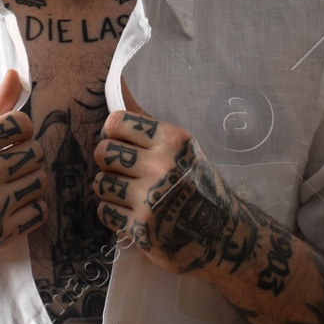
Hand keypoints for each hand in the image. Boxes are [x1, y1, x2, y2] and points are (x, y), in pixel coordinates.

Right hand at [0, 69, 47, 280]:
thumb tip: (16, 74)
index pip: (21, 123)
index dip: (21, 130)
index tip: (10, 139)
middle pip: (35, 152)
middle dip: (28, 156)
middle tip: (10, 164)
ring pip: (41, 181)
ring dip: (33, 181)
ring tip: (13, 184)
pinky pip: (39, 211)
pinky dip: (32, 208)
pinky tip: (14, 206)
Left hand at [91, 81, 260, 277]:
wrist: (223, 235)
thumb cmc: (199, 186)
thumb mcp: (184, 149)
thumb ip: (152, 129)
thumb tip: (121, 88)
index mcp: (172, 141)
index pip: (117, 122)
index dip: (112, 132)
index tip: (120, 142)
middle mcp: (161, 166)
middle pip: (103, 152)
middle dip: (108, 161)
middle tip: (122, 170)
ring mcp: (150, 198)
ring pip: (100, 182)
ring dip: (109, 188)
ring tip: (127, 192)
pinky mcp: (140, 227)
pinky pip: (104, 210)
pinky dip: (112, 212)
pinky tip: (129, 212)